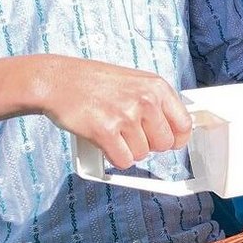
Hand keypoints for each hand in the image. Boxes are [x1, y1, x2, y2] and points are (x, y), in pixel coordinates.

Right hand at [0, 55, 191, 169]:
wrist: (58, 81)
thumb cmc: (94, 83)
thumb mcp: (135, 82)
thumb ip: (156, 103)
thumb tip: (176, 128)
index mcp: (157, 86)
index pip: (184, 124)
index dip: (176, 138)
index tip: (168, 141)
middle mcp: (145, 100)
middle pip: (164, 144)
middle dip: (149, 145)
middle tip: (131, 135)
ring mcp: (126, 116)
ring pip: (142, 154)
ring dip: (128, 149)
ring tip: (113, 131)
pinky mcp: (105, 131)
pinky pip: (124, 161)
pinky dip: (115, 157)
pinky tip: (106, 142)